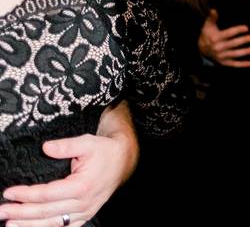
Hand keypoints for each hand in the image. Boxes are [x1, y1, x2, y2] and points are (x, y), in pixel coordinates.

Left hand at [0, 103, 138, 226]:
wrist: (125, 160)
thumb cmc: (105, 151)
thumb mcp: (88, 142)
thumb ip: (67, 146)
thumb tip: (46, 148)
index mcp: (82, 186)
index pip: (47, 194)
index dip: (26, 195)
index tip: (9, 193)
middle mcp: (84, 202)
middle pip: (46, 212)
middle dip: (21, 213)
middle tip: (2, 211)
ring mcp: (85, 211)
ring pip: (54, 223)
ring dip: (30, 225)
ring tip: (10, 224)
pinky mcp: (86, 215)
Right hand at [197, 9, 249, 67]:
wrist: (202, 49)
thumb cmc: (208, 34)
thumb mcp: (208, 26)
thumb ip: (212, 18)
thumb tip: (214, 10)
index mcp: (215, 38)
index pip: (228, 34)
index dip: (237, 30)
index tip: (246, 28)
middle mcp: (218, 48)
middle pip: (233, 44)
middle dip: (244, 40)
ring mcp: (221, 56)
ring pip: (235, 54)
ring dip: (245, 52)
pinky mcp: (223, 62)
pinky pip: (233, 64)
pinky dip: (241, 64)